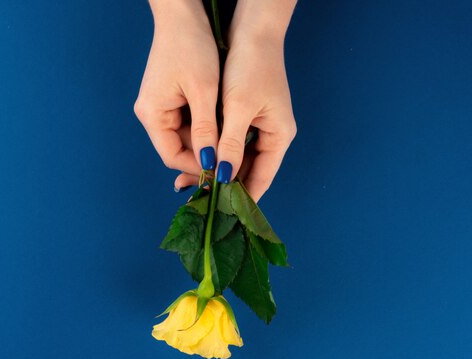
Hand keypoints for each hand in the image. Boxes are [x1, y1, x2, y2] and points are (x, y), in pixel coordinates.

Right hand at [134, 0, 219, 176]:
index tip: (224, 172)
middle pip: (180, 148)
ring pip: (188, 137)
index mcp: (152, 115)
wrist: (183, 15)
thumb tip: (212, 163)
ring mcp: (161, 106)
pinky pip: (190, 122)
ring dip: (209, 141)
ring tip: (233, 145)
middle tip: (233, 162)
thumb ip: (206, 131)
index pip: (173, 156)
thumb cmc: (191, 47)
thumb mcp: (203, 91)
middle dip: (206, 155)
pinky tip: (226, 127)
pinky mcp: (171, 99)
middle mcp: (152, 114)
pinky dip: (207, 127)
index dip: (199, 167)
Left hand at [214, 0, 296, 200]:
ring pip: (236, 158)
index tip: (221, 216)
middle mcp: (271, 135)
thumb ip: (231, 144)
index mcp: (279, 137)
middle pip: (248, 171)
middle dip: (223, 185)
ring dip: (217, 169)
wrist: (252, 30)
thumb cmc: (251, 66)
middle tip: (196, 198)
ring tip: (191, 183)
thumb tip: (224, 176)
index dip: (241, 199)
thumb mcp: (240, 107)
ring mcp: (259, 126)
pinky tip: (199, 159)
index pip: (261, 179)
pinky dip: (216, 151)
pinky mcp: (246, 116)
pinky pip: (231, 143)